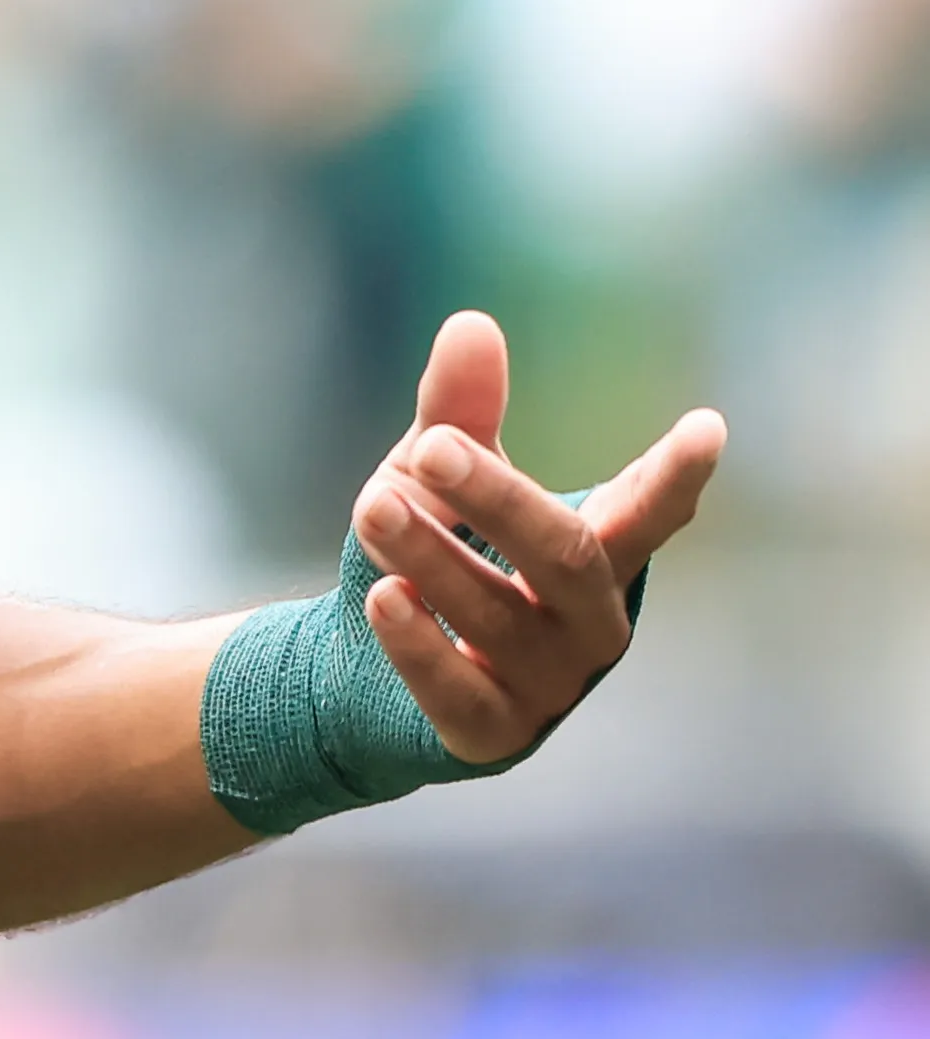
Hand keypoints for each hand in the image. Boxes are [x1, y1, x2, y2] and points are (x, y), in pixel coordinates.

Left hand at [346, 310, 723, 763]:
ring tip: (371, 505)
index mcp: (592, 555)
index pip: (646, 514)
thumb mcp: (435, 481)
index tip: (708, 429)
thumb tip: (472, 323)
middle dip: (499, 499)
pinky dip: (419, 644)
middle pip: (566, 556)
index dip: (675, 476)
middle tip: (429, 448)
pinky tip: (384, 596)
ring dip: (431, 555)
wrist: (350, 673)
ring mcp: (547, 686)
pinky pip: (460, 690)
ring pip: (499, 614)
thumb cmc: (427, 559)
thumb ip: (457, 416)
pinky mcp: (490, 735)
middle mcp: (587, 623)